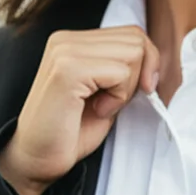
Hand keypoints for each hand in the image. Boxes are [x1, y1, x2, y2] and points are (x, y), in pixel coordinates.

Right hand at [0, 26, 159, 194]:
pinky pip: (120, 73)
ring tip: (100, 105)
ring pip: (133, 53)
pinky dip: (117, 97)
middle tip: (110, 102)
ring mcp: (64, 52)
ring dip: (126, 88)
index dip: (146, 63)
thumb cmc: (73, 130)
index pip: (133, 33)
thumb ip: (126, 67)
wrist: (37, 161)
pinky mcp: (67, 70)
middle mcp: (65, 39)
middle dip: (137, 76)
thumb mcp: (108, 90)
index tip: (136, 91)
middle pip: (137, 40)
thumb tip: (158, 58)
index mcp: (73, 40)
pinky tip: (96, 111)